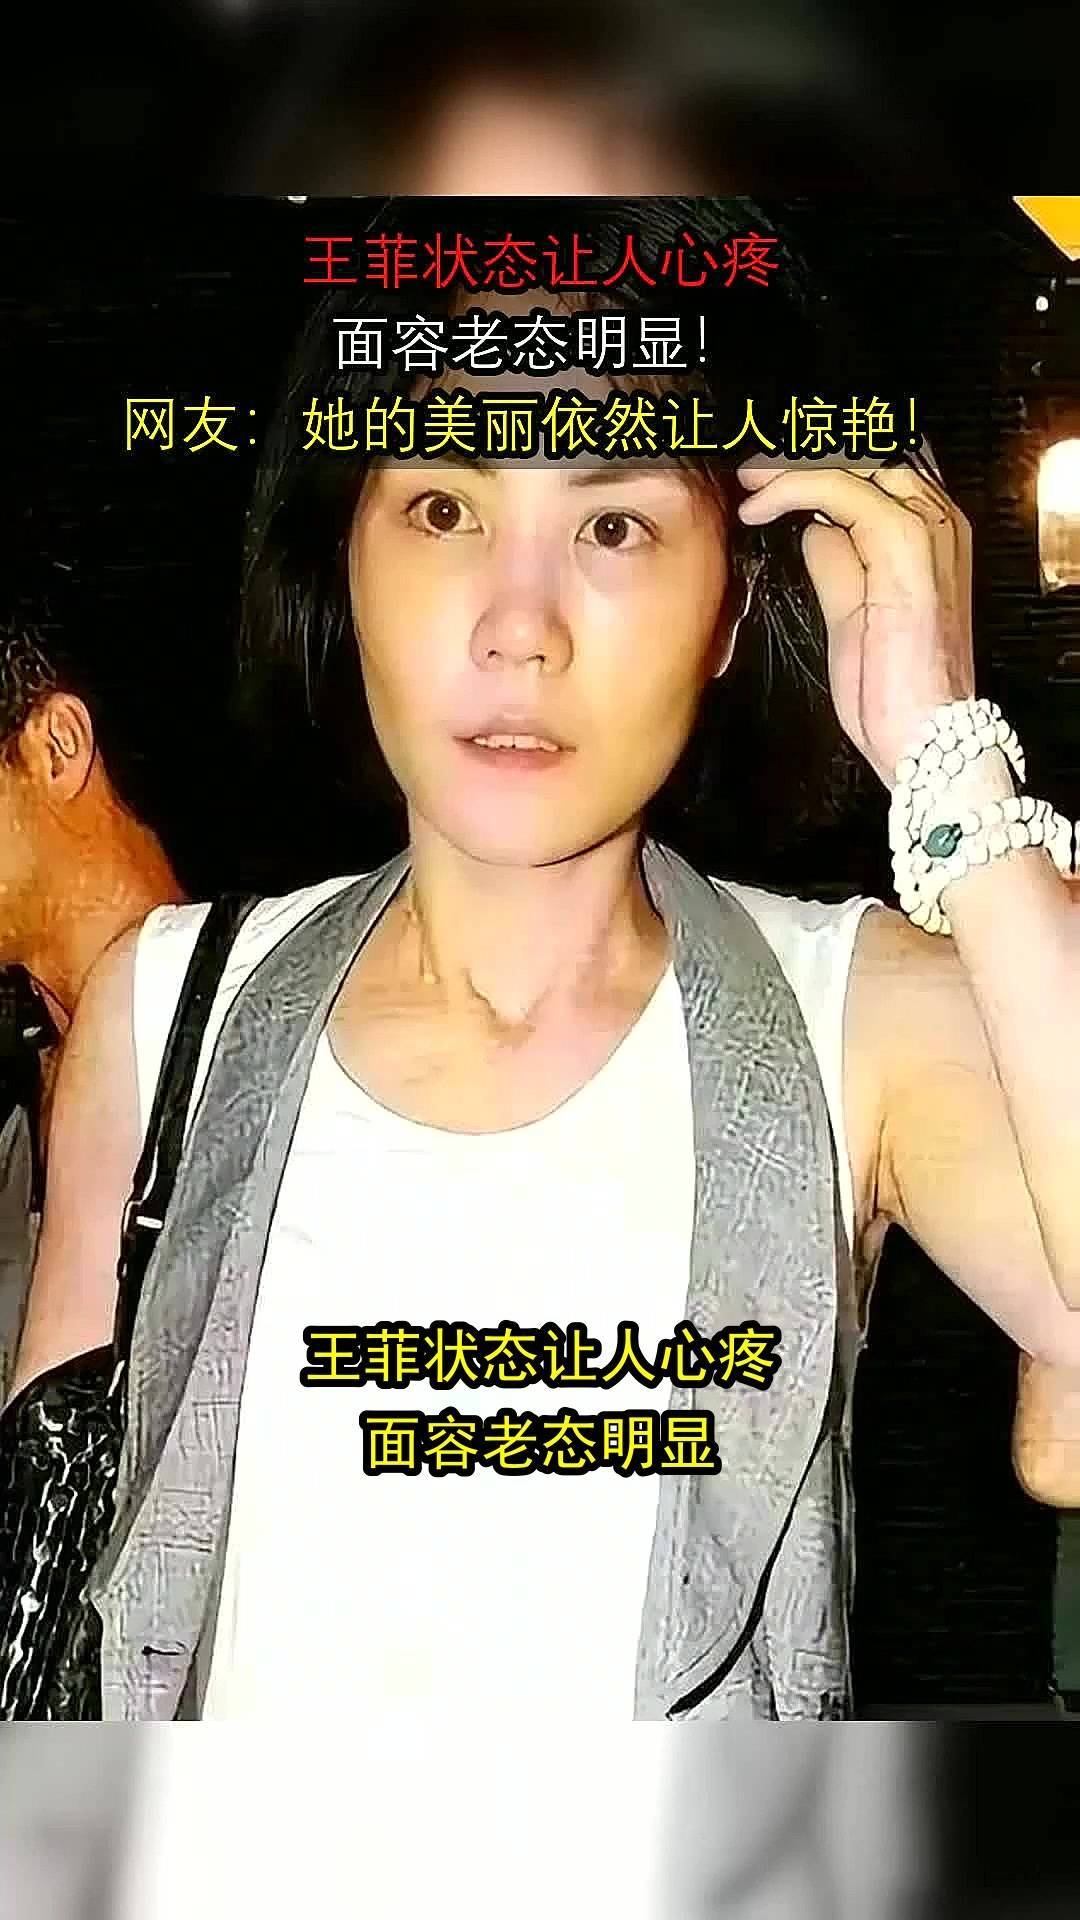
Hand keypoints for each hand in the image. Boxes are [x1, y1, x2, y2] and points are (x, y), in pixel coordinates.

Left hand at [736, 457, 975, 788]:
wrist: (925, 737)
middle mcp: (936, 518)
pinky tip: (758, 509)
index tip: (764, 472)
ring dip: (788, 466)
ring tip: (746, 483)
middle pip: (865, 451)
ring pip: (852, 462)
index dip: (814, 460)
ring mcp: (926, 529)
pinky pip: (842, 492)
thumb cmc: (892, 688)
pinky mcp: (905, 548)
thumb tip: (812, 530)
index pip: (871, 464)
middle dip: (798, 455)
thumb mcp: (851, 612)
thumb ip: (837, 563)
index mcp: (930, 531)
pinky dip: (791, 491)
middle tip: (748, 470)